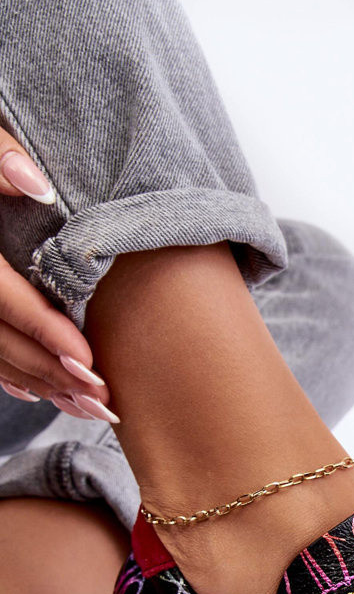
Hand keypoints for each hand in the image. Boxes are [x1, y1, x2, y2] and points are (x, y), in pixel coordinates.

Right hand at [0, 128, 117, 421]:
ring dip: (41, 386)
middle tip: (104, 397)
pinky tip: (45, 395)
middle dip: (53, 373)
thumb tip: (37, 185)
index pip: (3, 299)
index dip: (46, 333)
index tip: (90, 360)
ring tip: (91, 407)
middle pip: (0, 339)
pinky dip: (14, 377)